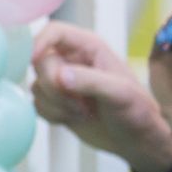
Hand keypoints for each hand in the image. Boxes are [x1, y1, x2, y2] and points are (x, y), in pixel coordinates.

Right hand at [31, 21, 171, 171]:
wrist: (135, 140)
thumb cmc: (137, 111)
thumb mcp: (121, 94)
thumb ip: (91, 81)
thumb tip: (60, 76)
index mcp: (90, 47)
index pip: (55, 31)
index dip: (39, 42)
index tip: (34, 60)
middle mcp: (73, 59)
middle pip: (40, 61)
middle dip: (55, 87)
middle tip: (80, 104)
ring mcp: (62, 80)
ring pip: (36, 85)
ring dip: (57, 104)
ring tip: (84, 111)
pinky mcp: (56, 101)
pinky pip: (37, 104)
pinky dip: (53, 115)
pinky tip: (75, 118)